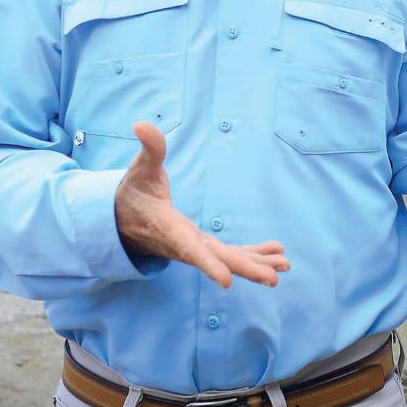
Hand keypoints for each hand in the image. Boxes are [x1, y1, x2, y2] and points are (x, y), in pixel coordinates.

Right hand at [115, 121, 289, 287]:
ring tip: (285, 267)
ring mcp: (196, 248)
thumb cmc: (133, 192)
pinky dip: (254, 255)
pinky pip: (231, 254)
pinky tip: (277, 256)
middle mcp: (185, 245)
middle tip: (273, 279)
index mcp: (169, 228)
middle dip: (245, 269)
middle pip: (218, 260)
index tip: (226, 281)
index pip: (190, 248)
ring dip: (257, 264)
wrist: (121, 219)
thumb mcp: (140, 168)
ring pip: (229, 260)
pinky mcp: (203, 246)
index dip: (208, 264)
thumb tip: (141, 124)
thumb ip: (149, 148)